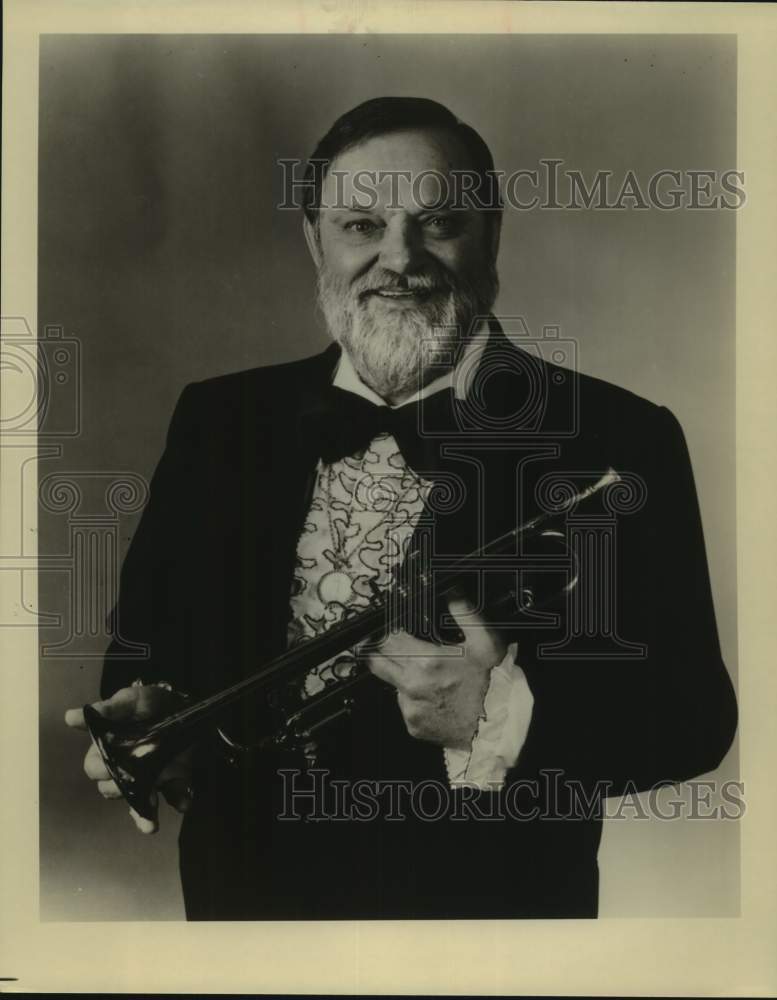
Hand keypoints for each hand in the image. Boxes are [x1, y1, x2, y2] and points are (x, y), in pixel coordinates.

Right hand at [65, 684, 193, 834]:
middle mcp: (126, 769)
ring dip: (145, 810)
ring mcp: (149, 777)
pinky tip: (183, 803)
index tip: (107, 768)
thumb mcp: (129, 701)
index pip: (95, 768)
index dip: (99, 771)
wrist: (180, 703)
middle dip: (120, 791)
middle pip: (113, 789)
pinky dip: (179, 799)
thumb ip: (107, 709)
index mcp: (109, 751)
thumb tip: (70, 717)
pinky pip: (175, 794)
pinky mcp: (174, 778)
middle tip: (131, 786)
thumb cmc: (147, 704)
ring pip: (140, 801)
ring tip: (151, 819)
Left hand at [365, 595, 507, 749]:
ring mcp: (410, 708)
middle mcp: (411, 686)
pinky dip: (413, 699)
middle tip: (391, 645)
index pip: (388, 640)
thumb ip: (464, 612)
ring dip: (400, 676)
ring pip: (391, 684)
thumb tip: (452, 592)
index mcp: (425, 662)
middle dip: (381, 651)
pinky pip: (405, 706)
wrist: (499, 724)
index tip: (394, 628)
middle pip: (377, 662)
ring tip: (425, 674)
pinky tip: (433, 696)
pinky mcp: (414, 726)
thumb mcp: (485, 641)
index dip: (388, 631)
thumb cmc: (493, 682)